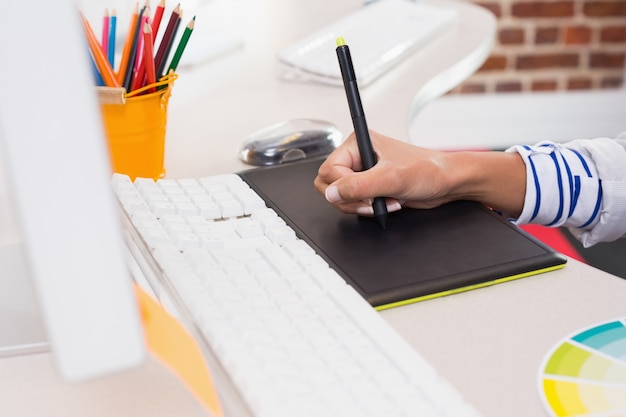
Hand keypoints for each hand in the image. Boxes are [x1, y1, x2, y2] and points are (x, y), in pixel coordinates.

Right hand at [314, 130, 525, 216]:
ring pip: (340, 196)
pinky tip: (386, 204)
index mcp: (357, 143)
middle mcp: (358, 156)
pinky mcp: (370, 187)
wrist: (448, 182)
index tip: (363, 196)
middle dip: (349, 199)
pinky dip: (367, 209)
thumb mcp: (392, 177)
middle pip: (329, 184)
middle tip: (369, 203)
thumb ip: (358, 185)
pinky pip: (354, 202)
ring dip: (360, 205)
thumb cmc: (428, 170)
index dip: (343, 187)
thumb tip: (332, 192)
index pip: (329, 170)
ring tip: (382, 203)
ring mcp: (363, 172)